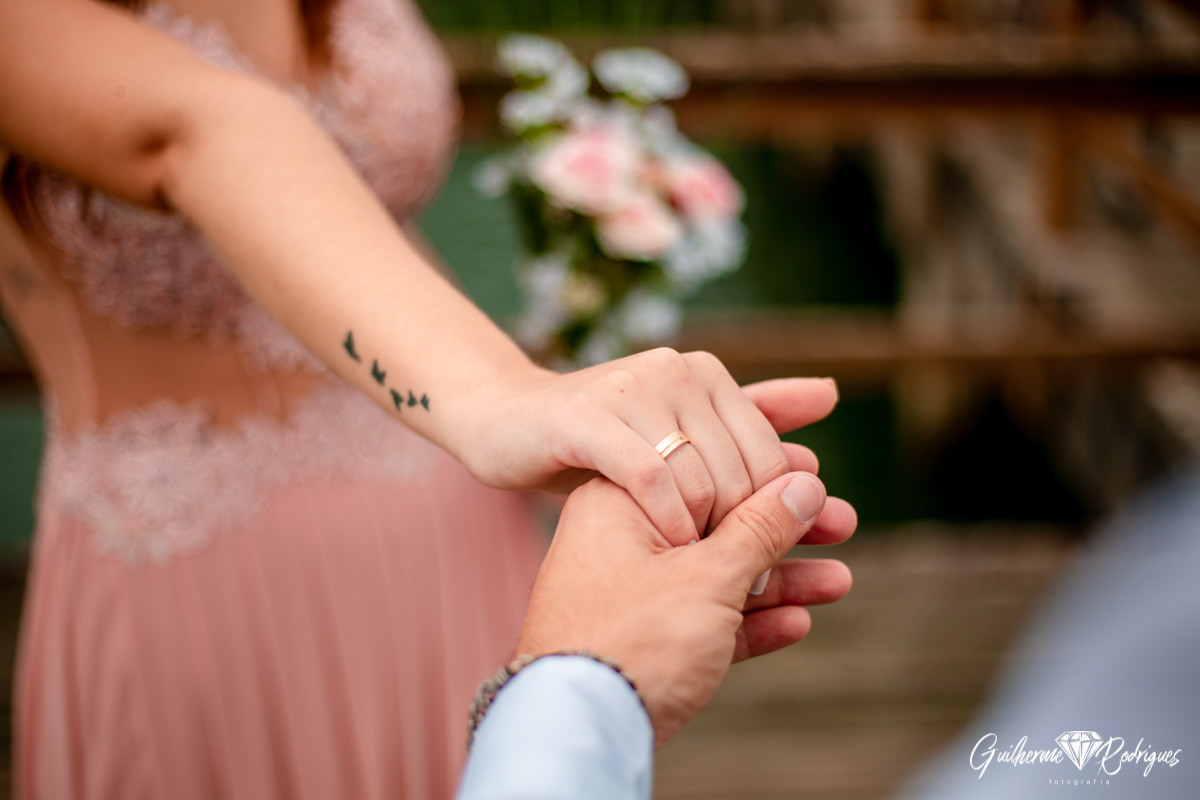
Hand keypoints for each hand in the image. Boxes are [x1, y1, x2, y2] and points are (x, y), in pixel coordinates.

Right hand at [460, 347, 838, 544]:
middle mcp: (675, 370)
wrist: (503, 424)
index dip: (775, 514)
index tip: (767, 562)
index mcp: (705, 373)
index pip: (770, 456)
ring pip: (704, 479)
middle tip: (736, 584)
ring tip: (697, 573)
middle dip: (746, 535)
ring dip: (708, 537)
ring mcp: (632, 389)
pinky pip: (651, 479)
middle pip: (743, 471)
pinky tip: (666, 549)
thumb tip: (831, 393)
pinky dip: (668, 522)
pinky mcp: (587, 418)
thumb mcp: (678, 430)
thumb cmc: (598, 439)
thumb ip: (753, 415)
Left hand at [515, 458, 855, 744]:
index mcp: (623, 501)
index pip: (705, 468)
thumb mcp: (708, 575)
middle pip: (718, 523)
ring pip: (718, 576)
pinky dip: (750, 624)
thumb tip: (804, 485)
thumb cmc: (633, 639)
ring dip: (780, 582)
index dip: (765, 472)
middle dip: (785, 532)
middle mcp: (624, 540)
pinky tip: (799, 623)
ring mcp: (632, 594)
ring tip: (839, 581)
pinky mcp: (644, 644)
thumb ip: (760, 528)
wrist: (579, 729)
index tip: (816, 473)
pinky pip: (706, 623)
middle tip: (843, 523)